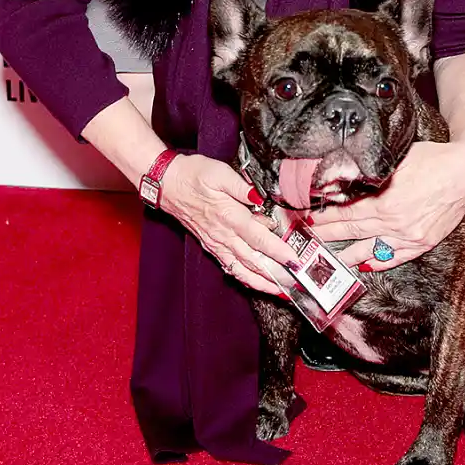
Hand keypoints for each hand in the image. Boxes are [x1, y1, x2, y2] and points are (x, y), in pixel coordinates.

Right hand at [159, 153, 300, 295]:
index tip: (295, 260)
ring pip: (242, 269)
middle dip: (277, 273)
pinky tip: (254, 283)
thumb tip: (261, 198)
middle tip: (297, 281)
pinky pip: (229, 267)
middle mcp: (224, 234)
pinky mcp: (210, 245)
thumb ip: (243, 187)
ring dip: (262, 282)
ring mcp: (216, 242)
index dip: (279, 251)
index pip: (260, 238)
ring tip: (280, 291)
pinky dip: (244, 278)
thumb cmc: (194, 175)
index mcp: (230, 216)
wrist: (167, 184)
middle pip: (254, 260)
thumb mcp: (220, 173)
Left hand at [307, 141, 464, 269]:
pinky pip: (396, 257)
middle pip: (352, 231)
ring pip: (370, 248)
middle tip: (308, 238)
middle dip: (327, 235)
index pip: (345, 212)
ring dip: (347, 254)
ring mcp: (409, 236)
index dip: (324, 216)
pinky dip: (379, 261)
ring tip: (328, 259)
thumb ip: (370, 170)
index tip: (308, 218)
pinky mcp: (423, 242)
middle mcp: (394, 222)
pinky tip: (365, 265)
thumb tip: (344, 175)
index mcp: (384, 201)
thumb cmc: (431, 158)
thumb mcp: (395, 158)